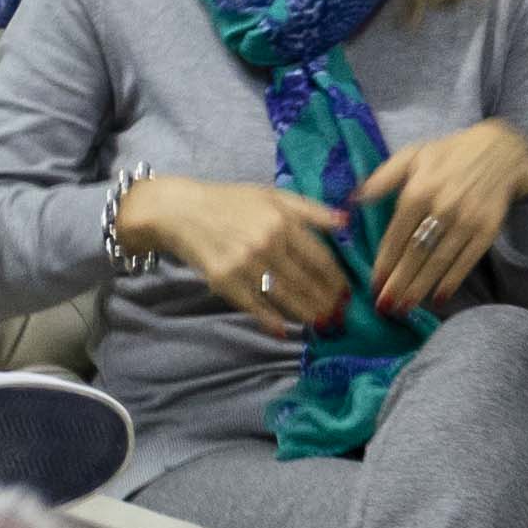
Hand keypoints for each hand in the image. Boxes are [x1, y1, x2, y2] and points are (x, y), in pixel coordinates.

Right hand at [123, 174, 352, 332]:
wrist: (180, 211)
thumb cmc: (230, 201)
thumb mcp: (272, 195)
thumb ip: (310, 209)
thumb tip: (346, 221)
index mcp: (282, 221)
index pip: (320, 259)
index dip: (337, 280)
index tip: (347, 293)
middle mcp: (267, 244)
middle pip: (306, 282)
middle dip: (327, 302)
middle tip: (340, 316)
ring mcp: (245, 265)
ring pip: (285, 297)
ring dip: (307, 314)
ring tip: (322, 324)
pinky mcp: (224, 281)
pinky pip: (254, 305)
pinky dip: (270, 320)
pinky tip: (283, 331)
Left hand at [358, 117, 527, 315]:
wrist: (501, 151)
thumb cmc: (449, 153)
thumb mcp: (413, 154)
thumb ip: (384, 177)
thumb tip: (355, 199)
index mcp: (419, 190)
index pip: (396, 235)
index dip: (384, 261)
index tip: (373, 283)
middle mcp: (442, 207)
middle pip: (415, 253)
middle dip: (398, 282)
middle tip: (385, 306)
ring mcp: (467, 220)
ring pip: (438, 260)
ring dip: (420, 287)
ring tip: (405, 307)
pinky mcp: (487, 230)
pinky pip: (467, 260)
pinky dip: (453, 280)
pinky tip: (440, 297)